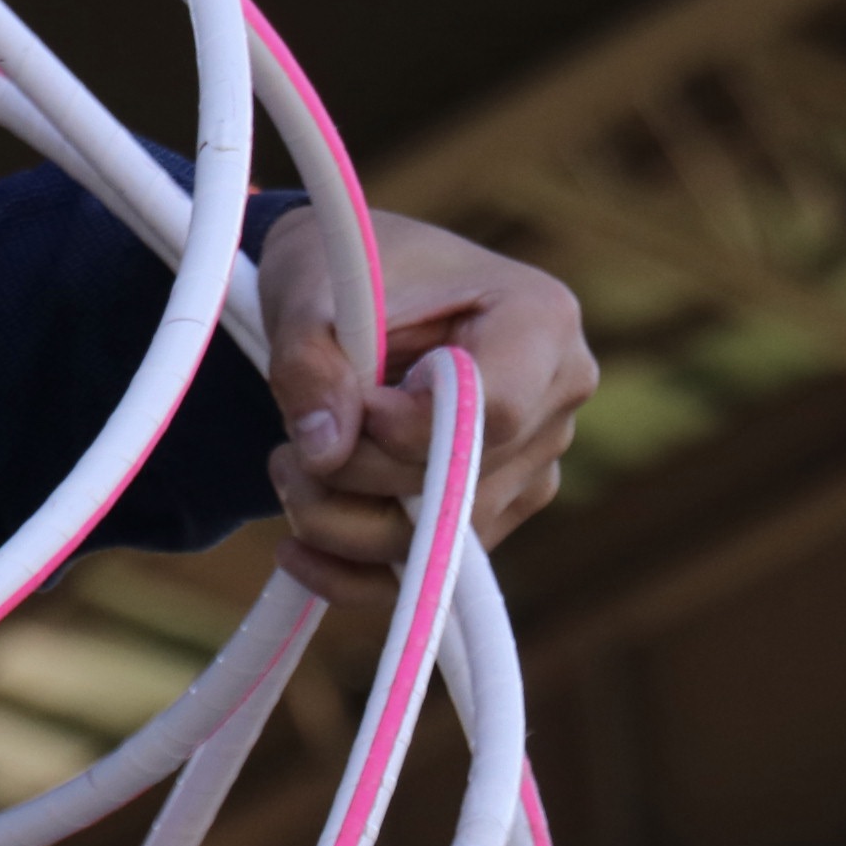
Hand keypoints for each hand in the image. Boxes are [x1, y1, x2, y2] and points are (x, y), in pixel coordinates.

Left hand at [257, 204, 593, 605]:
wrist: (353, 290)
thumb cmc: (342, 271)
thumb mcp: (308, 293)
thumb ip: (310, 365)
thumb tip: (328, 453)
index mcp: (539, 319)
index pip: (492, 410)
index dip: (406, 431)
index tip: (348, 409)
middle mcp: (558, 396)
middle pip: (462, 486)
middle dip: (355, 478)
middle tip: (288, 449)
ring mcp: (536, 461)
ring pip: (443, 541)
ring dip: (342, 522)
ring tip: (289, 469)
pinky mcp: (499, 510)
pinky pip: (434, 573)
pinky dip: (356, 573)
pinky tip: (298, 552)